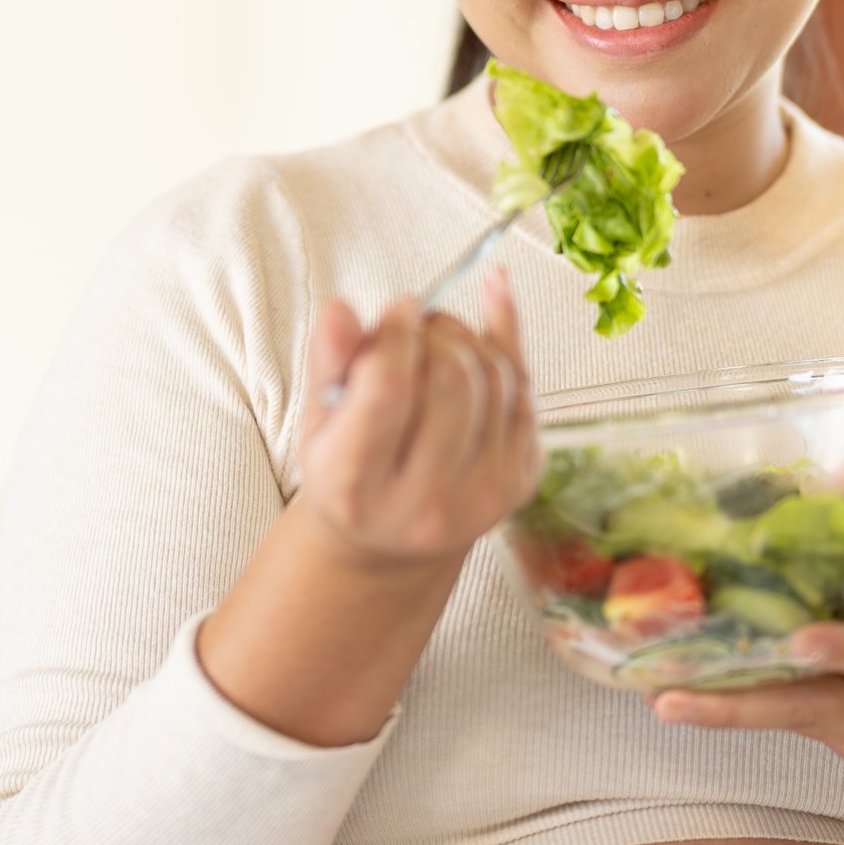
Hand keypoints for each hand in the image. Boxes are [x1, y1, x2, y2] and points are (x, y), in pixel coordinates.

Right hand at [291, 267, 540, 572]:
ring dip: (467, 337)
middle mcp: (423, 505)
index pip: (388, 393)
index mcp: (356, 488)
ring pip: (494, 378)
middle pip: (450, 382)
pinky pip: (525, 389)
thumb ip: (327, 363)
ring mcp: (480, 498)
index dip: (397, 336)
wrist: (389, 540)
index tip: (399, 309)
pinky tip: (491, 304)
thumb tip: (339, 309)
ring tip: (436, 339)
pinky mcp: (518, 483)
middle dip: (435, 333)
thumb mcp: (319, 422)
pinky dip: (506, 339)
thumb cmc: (348, 467)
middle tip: (416, 325)